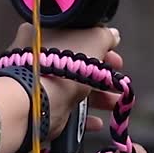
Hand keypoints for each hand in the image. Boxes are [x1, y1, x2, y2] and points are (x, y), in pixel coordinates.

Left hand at [7, 23, 121, 137]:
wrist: (37, 97)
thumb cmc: (63, 61)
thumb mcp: (93, 38)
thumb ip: (105, 36)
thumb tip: (112, 35)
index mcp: (43, 31)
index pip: (75, 35)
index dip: (98, 45)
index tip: (114, 55)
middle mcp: (37, 54)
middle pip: (76, 62)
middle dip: (101, 73)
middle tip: (116, 79)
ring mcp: (37, 81)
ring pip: (73, 87)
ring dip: (98, 97)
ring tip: (115, 103)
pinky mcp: (40, 105)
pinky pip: (64, 109)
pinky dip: (82, 116)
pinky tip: (97, 121)